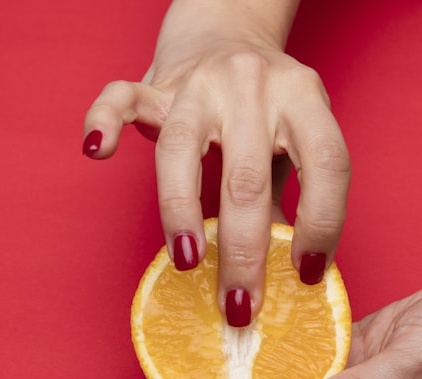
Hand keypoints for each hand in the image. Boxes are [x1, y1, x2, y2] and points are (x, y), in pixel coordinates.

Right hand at [83, 0, 349, 325]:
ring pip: (180, 147)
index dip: (323, 223)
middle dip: (245, 252)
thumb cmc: (265, 105)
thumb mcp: (292, 140)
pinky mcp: (154, 84)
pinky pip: (121, 97)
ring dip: (181, 210)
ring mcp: (198, 83)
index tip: (307, 275)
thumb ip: (287, 196)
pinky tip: (96, 151)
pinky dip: (103, 122)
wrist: (228, 30)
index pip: (325, 164)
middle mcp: (251, 84)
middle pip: (247, 175)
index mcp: (301, 97)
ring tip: (186, 262)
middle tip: (240, 306)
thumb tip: (282, 275)